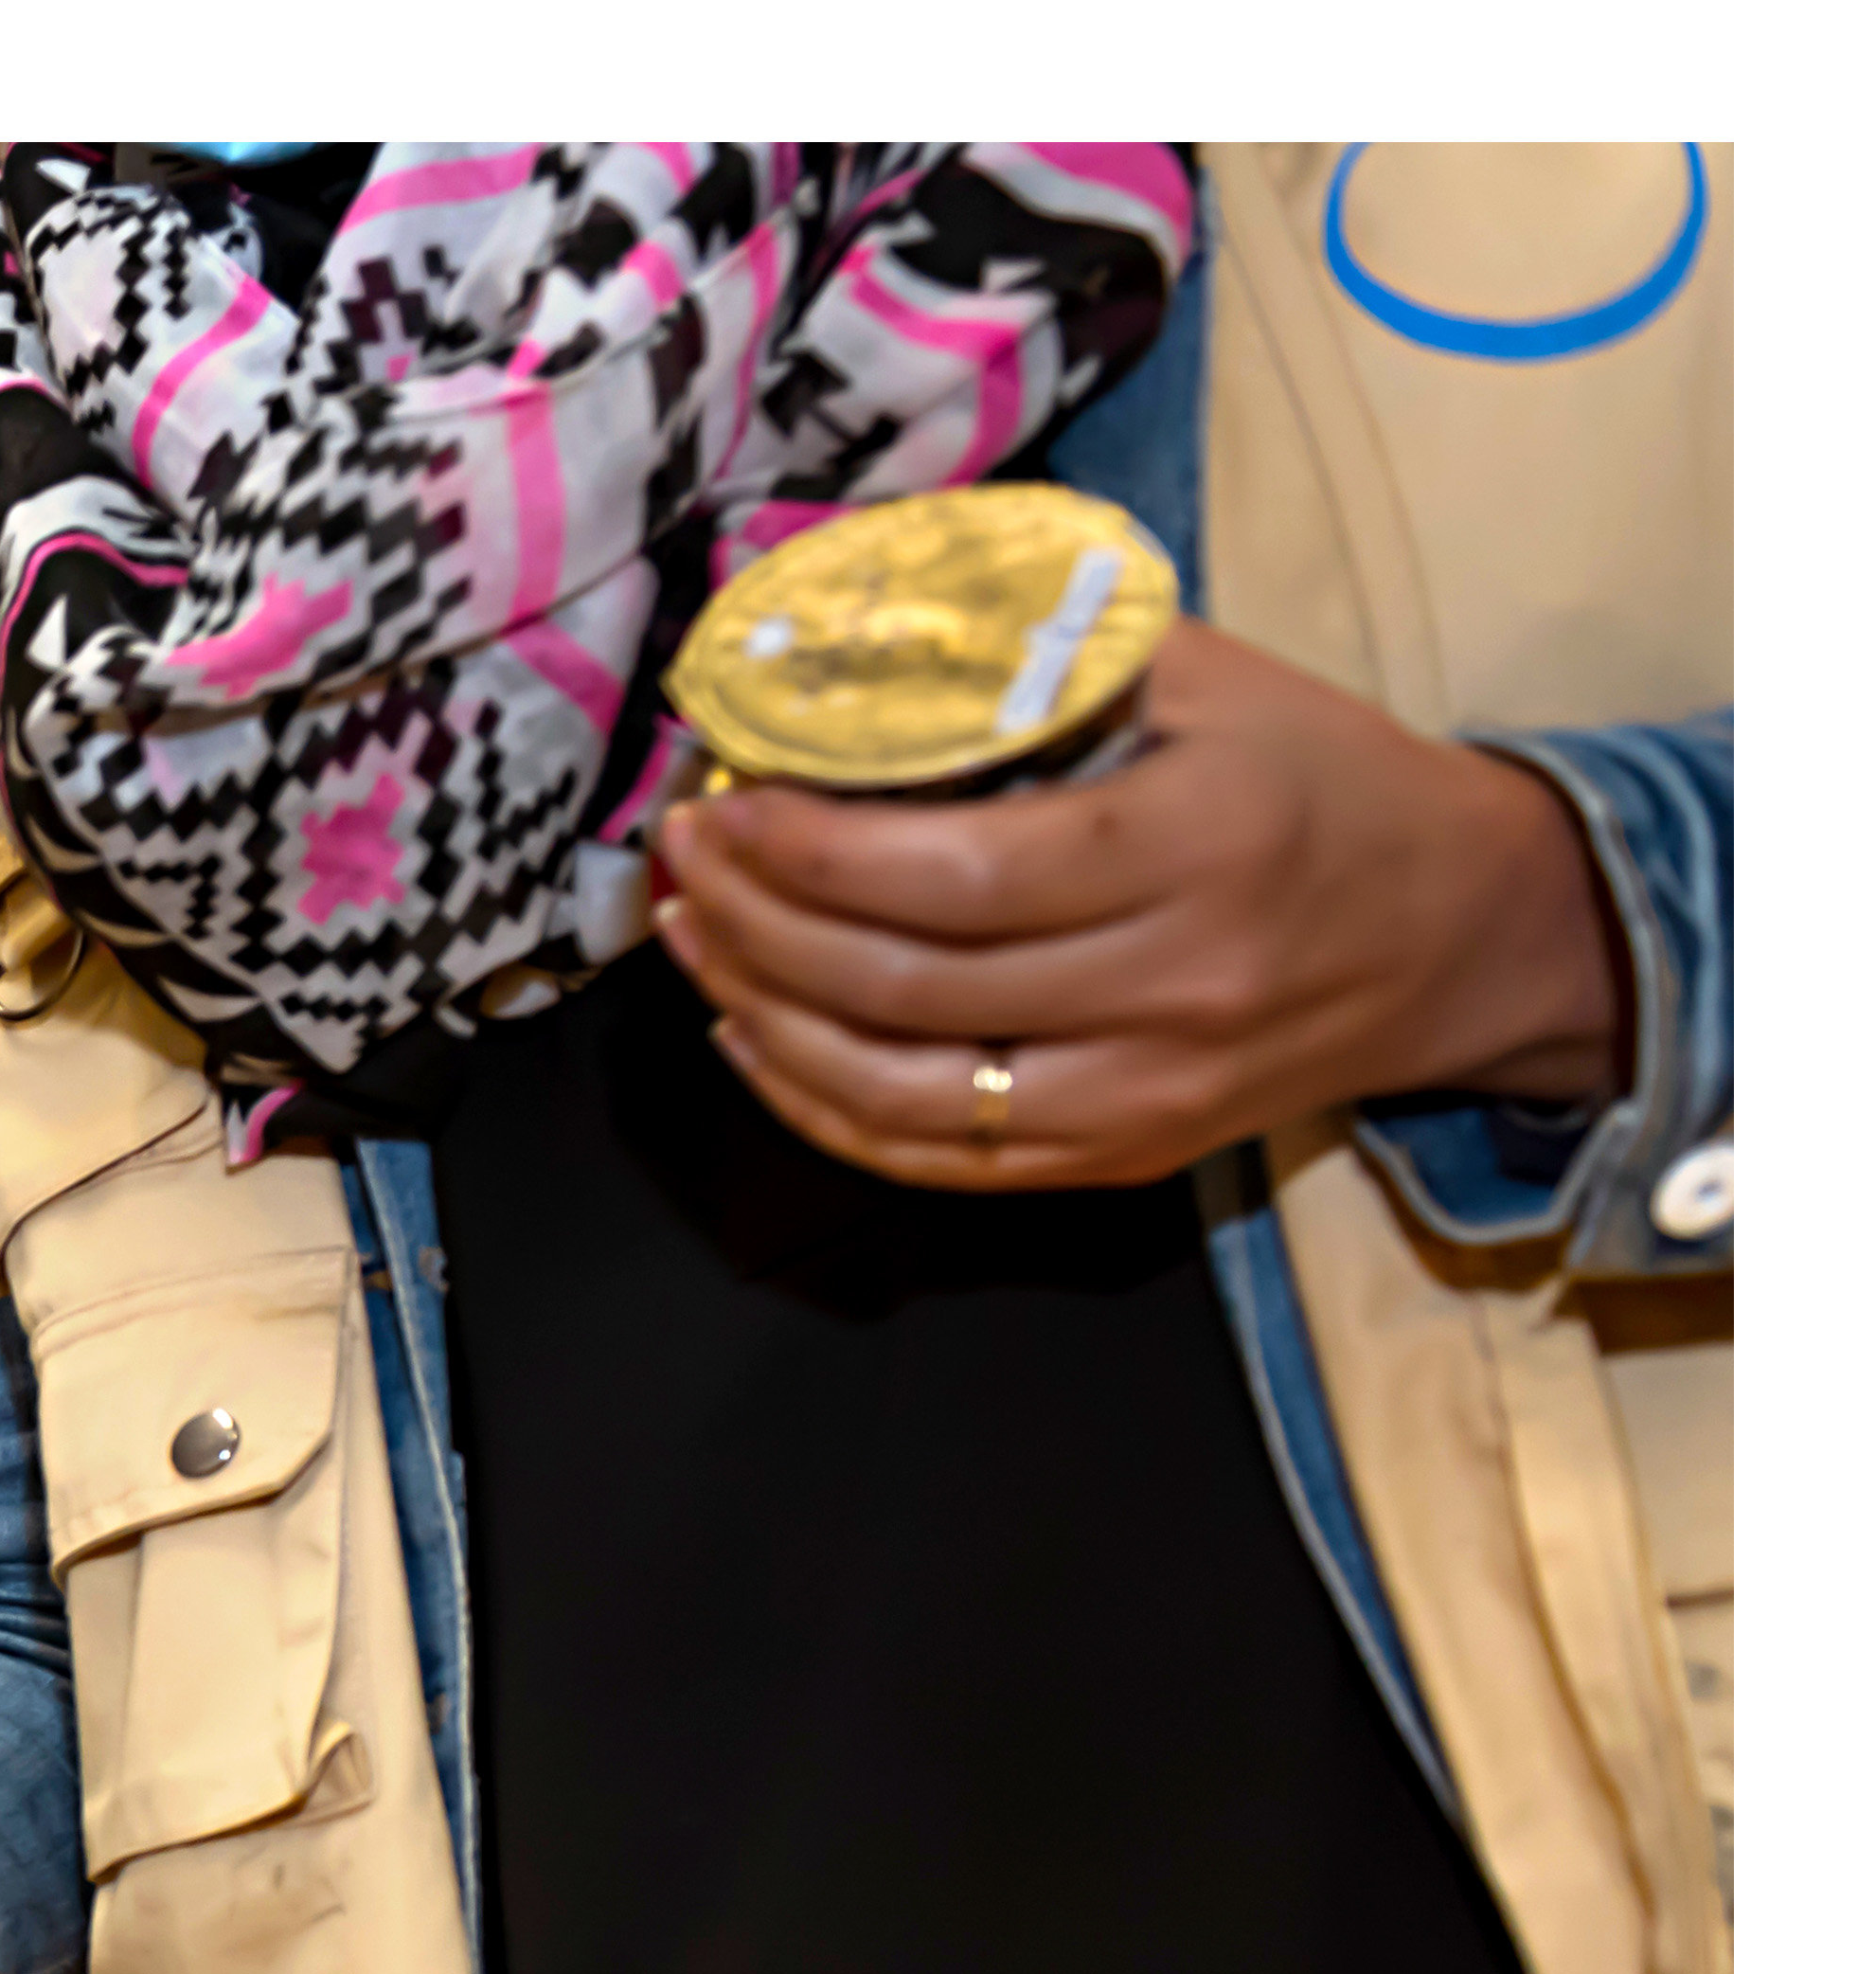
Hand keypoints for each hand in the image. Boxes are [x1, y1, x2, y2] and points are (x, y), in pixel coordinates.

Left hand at [653, 621, 1628, 1193]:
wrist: (1462, 928)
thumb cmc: (1316, 779)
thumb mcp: (1205, 678)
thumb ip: (1039, 657)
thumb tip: (853, 638)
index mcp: (1198, 847)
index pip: (954, 875)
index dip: (811, 851)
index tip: (729, 800)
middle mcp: (1173, 986)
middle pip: (902, 986)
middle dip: (758, 922)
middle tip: (686, 854)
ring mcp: (1145, 1093)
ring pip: (895, 1092)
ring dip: (762, 1016)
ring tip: (696, 935)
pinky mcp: (1122, 1156)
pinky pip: (932, 1158)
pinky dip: (819, 1104)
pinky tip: (754, 1032)